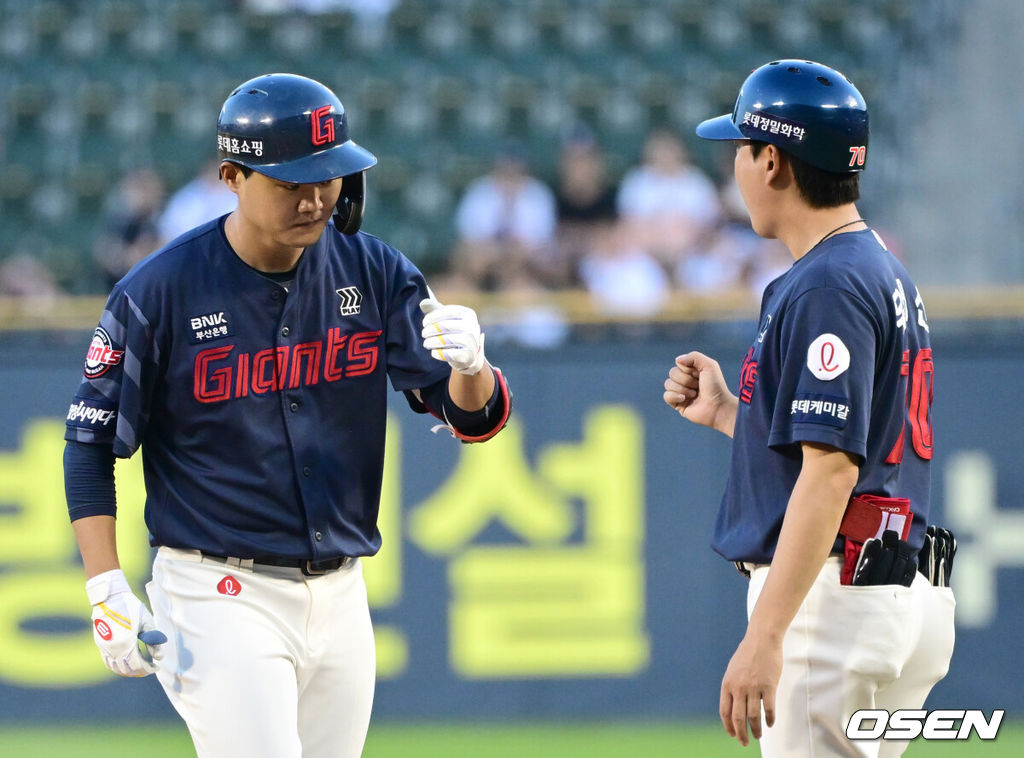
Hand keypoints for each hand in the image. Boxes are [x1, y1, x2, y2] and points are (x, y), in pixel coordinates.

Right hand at [86, 568, 166, 676]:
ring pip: (116, 668)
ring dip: (128, 671)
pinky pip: (108, 662)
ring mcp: (105, 647)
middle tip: (149, 669)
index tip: (156, 667)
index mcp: (126, 643)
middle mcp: (113, 648)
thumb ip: (153, 640)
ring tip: (139, 668)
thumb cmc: (132, 607)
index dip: (148, 669)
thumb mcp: (147, 622)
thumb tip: (159, 657)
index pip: (138, 665)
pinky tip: (125, 664)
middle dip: (140, 671)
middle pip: (127, 669)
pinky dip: (117, 667)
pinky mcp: (100, 644)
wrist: (110, 598)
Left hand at [420, 296, 485, 375]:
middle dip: (430, 330)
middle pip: (446, 326)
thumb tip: (423, 303)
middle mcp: (473, 326)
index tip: (424, 323)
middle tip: (424, 334)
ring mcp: (472, 342)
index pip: (448, 312)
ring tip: (426, 343)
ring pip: (447, 340)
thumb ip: (434, 309)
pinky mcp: (468, 356)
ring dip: (432, 342)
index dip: (433, 316)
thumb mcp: (446, 318)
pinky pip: (450, 354)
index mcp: (468, 314)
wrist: (467, 354)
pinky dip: (439, 353)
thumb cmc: (453, 332)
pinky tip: (434, 352)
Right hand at [663, 352, 735, 432]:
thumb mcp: (709, 365)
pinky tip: (684, 399)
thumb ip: (694, 357)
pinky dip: (674, 396)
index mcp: (692, 370)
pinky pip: (666, 396)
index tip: (700, 375)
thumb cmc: (716, 386)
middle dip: (686, 380)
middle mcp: (685, 380)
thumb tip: (677, 360)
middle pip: (672, 373)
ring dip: (682, 389)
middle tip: (698, 386)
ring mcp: (680, 392)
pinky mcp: (677, 404)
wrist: (718, 407)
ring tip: (694, 395)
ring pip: (668, 384)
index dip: (688, 369)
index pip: (679, 363)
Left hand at [720, 632, 781, 746]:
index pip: (725, 712)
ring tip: (758, 736)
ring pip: (753, 717)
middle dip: (741, 734)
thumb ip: (732, 687)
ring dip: (756, 730)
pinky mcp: (769, 686)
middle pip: (738, 718)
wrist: (761, 639)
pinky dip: (769, 719)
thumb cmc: (747, 654)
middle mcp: (738, 688)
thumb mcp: (733, 670)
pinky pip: (769, 709)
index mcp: (727, 684)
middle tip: (744, 743)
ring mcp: (754, 688)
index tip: (732, 734)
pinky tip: (770, 724)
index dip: (728, 726)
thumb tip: (734, 706)